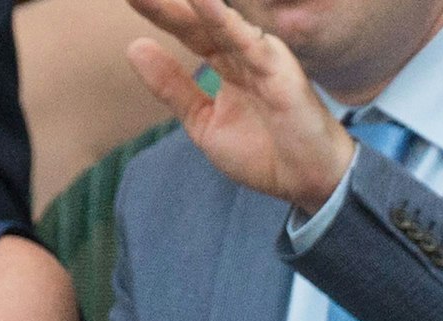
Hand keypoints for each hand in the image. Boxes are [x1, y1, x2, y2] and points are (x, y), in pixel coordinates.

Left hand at [124, 0, 355, 212]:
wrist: (307, 181)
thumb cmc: (265, 152)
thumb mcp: (204, 122)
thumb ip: (172, 86)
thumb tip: (135, 48)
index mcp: (226, 63)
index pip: (187, 29)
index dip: (159, 10)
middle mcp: (243, 53)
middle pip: (199, 19)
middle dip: (166, 4)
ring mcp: (261, 58)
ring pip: (220, 22)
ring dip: (195, 3)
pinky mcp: (278, 69)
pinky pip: (248, 42)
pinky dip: (225, 21)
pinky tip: (205, 2)